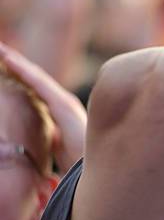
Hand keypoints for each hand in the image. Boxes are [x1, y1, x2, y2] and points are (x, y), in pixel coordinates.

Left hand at [0, 42, 85, 174]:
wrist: (97, 170)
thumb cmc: (79, 163)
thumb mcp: (59, 146)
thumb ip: (52, 137)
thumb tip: (46, 135)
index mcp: (62, 113)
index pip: (37, 89)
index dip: (21, 76)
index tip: (3, 65)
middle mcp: (65, 103)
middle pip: (36, 80)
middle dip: (17, 66)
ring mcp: (65, 102)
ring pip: (36, 77)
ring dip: (17, 63)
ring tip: (0, 49)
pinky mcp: (63, 105)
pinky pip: (39, 83)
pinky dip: (23, 70)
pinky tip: (8, 60)